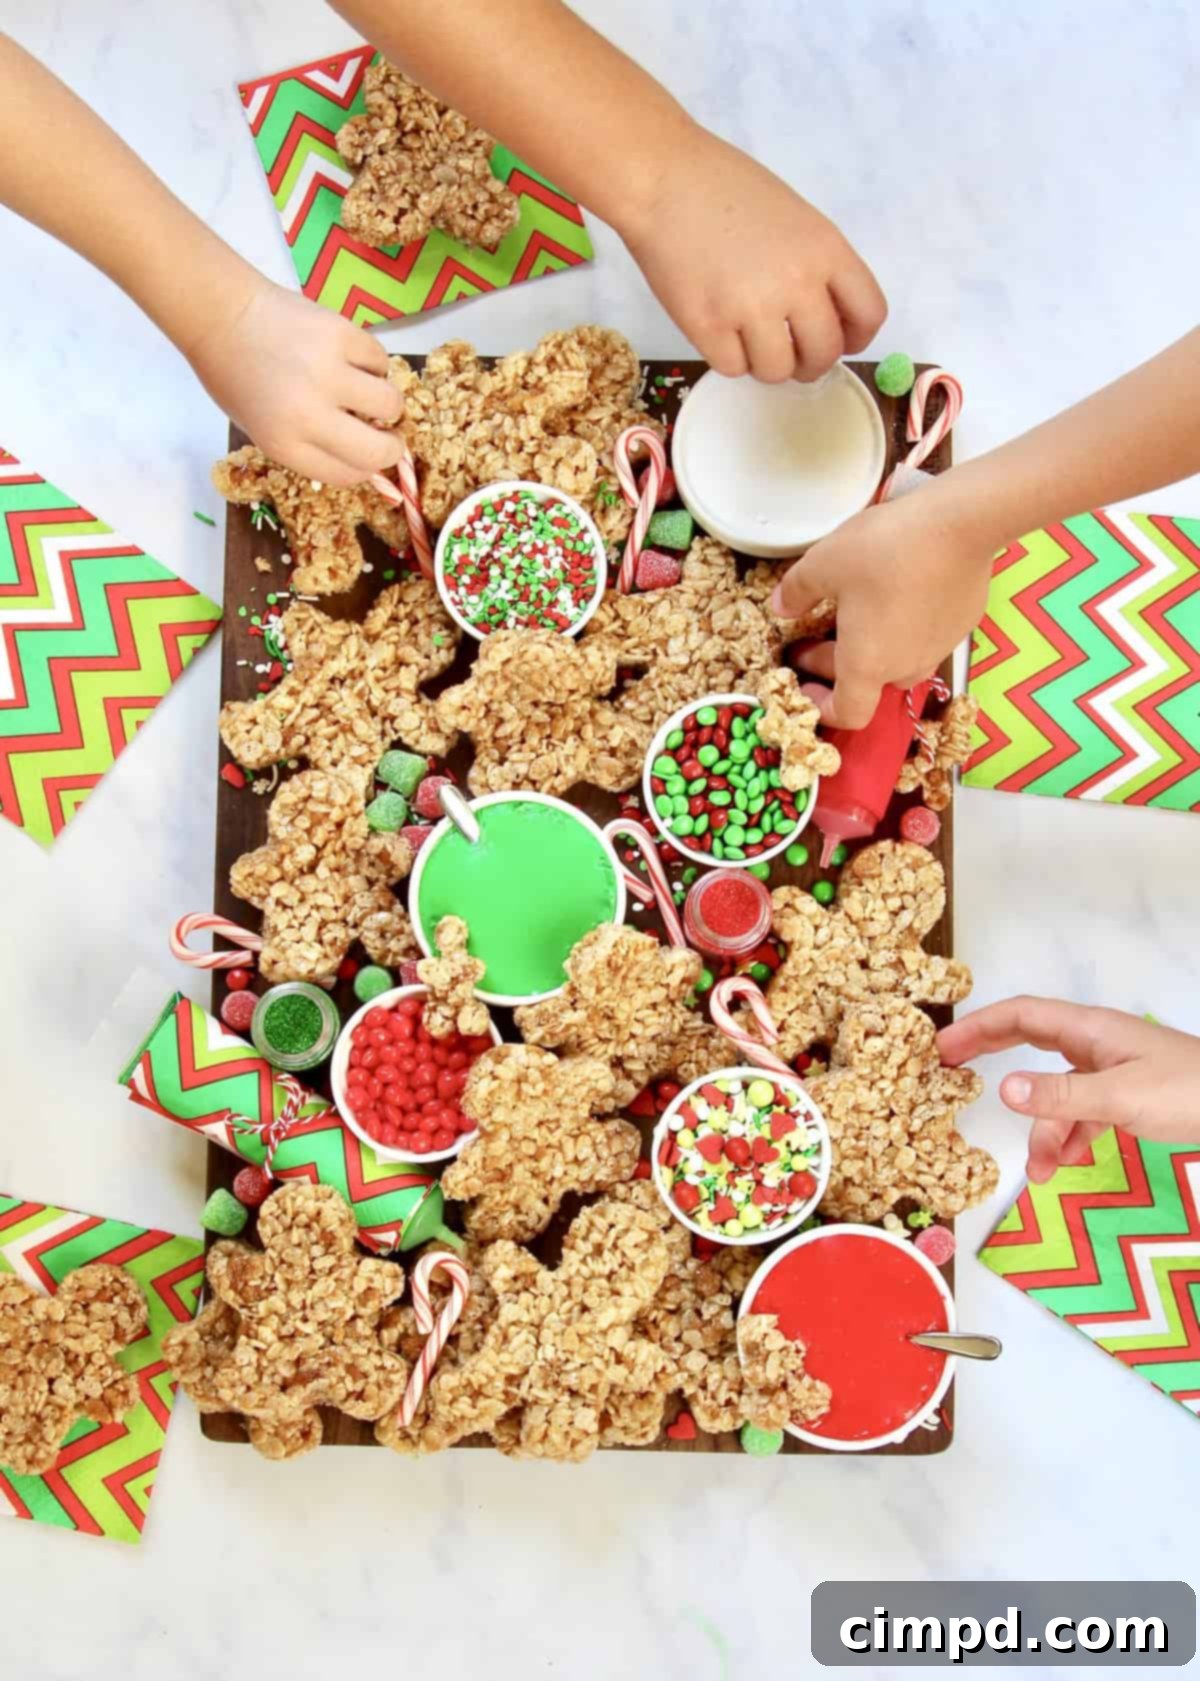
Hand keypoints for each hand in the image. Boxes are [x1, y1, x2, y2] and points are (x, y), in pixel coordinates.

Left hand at [186, 275, 404, 484]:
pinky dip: (373, 363)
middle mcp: (308, 414)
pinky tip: (353, 359)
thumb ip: (310, 447)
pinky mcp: (341, 334)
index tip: (367, 454)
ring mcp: (328, 372)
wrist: (221, 316)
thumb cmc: (237, 377)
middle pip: (379, 452)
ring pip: (390, 403)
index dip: (365, 467)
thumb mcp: (262, 429)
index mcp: (285, 445)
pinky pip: (381, 360)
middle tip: (386, 432)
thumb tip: (365, 457)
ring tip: (367, 390)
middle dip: (391, 447)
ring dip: (385, 401)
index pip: (350, 475)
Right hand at [622, 126, 885, 382]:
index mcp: (825, 249)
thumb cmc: (726, 188)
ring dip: (766, 364)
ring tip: (749, 340)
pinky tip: (718, 330)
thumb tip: (820, 318)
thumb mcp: (795, 217)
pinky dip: (727, 357)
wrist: (663, 178)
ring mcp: (751, 308)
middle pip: (824, 353)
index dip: (855, 338)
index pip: (869, 314)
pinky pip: (732, 368)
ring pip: (777, 372)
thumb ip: (816, 264)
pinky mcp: (708, 327)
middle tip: (791, 355)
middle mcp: (796, 283)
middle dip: (810, 364)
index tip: (839, 341)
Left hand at [771, 480, 994, 727]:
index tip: (806, 684)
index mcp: (867, 665)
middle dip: (834, 664)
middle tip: (812, 635)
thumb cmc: (884, 549)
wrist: (960, 522)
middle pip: (867, 684)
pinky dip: (904, 627)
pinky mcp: (963, 624)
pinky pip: (925, 638)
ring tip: (857, 613)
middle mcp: (906, 667)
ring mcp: (939, 648)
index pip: (848, 714)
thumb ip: (796, 591)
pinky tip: (898, 592)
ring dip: (872, 648)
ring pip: (898, 662)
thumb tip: (782, 607)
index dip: (823, 707)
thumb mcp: (823, 563)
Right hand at [938, 998, 1199, 1182]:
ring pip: (1060, 1094)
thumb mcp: (1121, 1097)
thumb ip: (1061, 1097)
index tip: (942, 1047)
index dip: (978, 1026)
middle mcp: (1095, 1044)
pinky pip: (1085, 1114)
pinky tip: (1070, 1163)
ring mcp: (1111, 1071)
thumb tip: (1003, 1090)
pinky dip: (1073, 1137)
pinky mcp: (1128, 1098)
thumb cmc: (1187, 1091)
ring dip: (1046, 1130)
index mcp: (1090, 1030)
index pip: (1021, 1015)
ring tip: (1040, 1172)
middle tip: (951, 1075)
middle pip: (1030, 1042)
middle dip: (992, 1058)